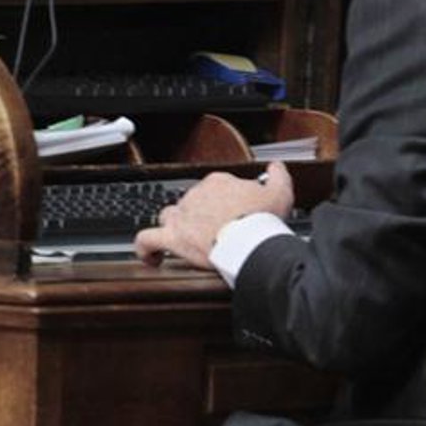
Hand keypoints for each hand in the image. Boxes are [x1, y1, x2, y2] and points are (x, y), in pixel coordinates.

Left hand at [134, 160, 294, 269]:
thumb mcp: (280, 192)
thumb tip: (275, 168)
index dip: (221, 202)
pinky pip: (147, 240)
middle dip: (199, 217)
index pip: (213, 188)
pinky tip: (152, 257)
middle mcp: (195, 196)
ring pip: (169, 217)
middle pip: (191, 203)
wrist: (248, 239)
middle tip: (214, 233)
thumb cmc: (262, 219)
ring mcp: (182, 217)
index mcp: (217, 183)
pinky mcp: (173, 238)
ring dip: (174, 227)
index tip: (230, 214)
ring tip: (184, 242)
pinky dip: (146, 249)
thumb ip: (278, 176)